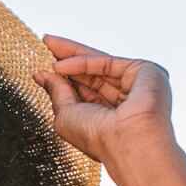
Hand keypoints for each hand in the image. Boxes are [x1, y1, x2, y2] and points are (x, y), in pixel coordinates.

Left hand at [32, 34, 174, 165]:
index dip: (64, 76)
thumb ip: (56, 92)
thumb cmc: (97, 139)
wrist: (124, 142)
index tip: (42, 65)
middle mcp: (123, 100)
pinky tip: (61, 64)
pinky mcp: (144, 71)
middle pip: (92, 73)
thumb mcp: (66, 115)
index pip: (84, 90)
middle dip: (67, 58)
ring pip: (99, 63)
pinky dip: (83, 61)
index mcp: (107, 116)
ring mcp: (135, 85)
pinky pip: (107, 62)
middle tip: (46, 42)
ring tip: (48, 45)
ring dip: (72, 54)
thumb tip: (41, 74)